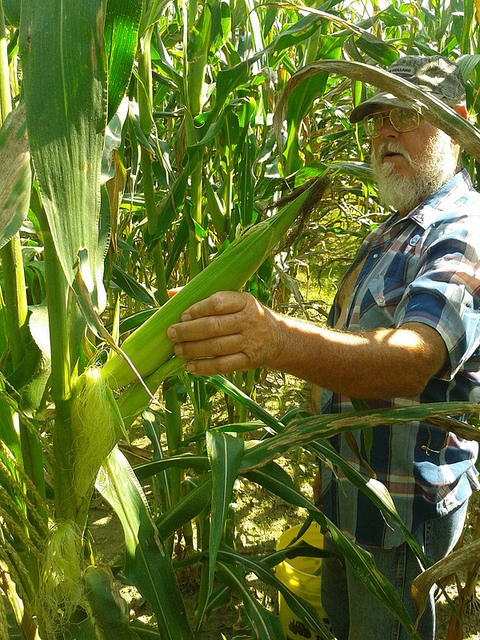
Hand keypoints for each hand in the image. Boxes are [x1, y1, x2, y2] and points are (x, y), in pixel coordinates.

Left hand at [167, 291, 283, 374]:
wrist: (278, 339)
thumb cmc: (246, 316)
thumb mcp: (235, 301)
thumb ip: (204, 297)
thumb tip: (171, 294)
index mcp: (245, 301)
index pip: (218, 303)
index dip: (197, 309)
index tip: (182, 315)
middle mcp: (249, 321)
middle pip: (214, 326)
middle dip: (188, 331)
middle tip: (171, 333)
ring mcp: (250, 342)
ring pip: (216, 347)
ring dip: (193, 349)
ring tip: (177, 349)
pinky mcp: (249, 360)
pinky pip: (223, 365)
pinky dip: (204, 367)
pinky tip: (190, 367)